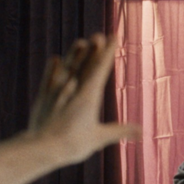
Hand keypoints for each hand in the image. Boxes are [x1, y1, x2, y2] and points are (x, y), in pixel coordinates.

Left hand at [28, 33, 140, 163]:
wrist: (42, 147)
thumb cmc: (72, 144)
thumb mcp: (100, 138)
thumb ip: (120, 131)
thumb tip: (142, 132)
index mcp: (89, 96)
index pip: (101, 68)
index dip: (108, 52)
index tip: (114, 37)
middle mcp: (73, 88)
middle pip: (85, 64)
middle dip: (94, 50)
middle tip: (99, 36)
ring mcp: (56, 90)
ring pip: (68, 67)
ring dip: (75, 55)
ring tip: (81, 42)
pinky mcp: (43, 97)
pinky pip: (49, 78)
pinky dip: (52, 68)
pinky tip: (55, 59)